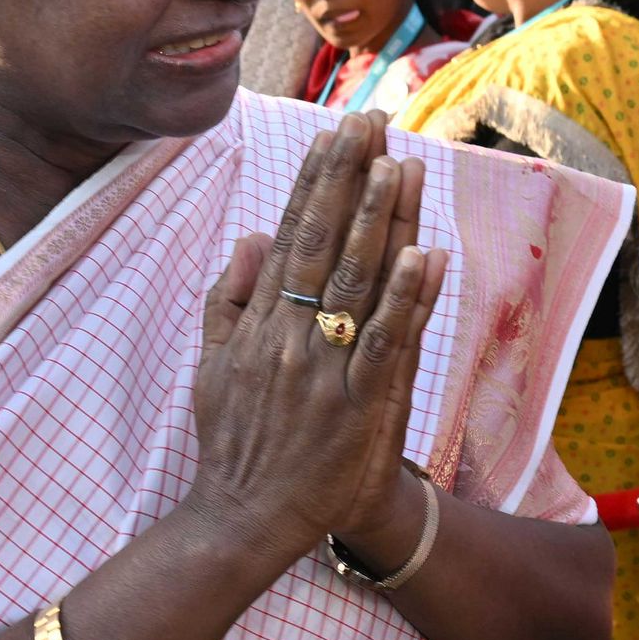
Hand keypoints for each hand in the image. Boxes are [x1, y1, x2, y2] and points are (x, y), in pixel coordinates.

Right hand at [192, 113, 446, 569]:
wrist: (245, 519)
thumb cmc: (236, 443)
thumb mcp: (213, 365)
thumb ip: (229, 300)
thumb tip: (253, 235)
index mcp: (259, 323)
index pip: (293, 234)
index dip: (318, 181)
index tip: (338, 132)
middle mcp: (289, 336)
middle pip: (324, 242)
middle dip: (350, 178)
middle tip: (373, 120)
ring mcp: (323, 369)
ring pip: (357, 281)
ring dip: (380, 221)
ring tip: (399, 165)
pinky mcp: (357, 405)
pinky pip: (386, 342)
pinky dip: (406, 298)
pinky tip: (425, 255)